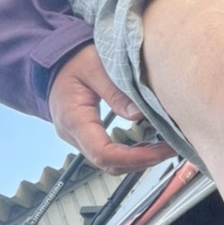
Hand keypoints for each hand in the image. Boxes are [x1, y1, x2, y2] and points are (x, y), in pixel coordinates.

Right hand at [48, 43, 174, 172]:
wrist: (54, 63)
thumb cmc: (72, 61)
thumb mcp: (96, 67)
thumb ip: (115, 91)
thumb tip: (138, 114)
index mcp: (74, 119)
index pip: (102, 153)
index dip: (133, 158)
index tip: (158, 152)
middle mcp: (73, 134)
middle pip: (108, 164)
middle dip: (141, 161)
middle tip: (169, 149)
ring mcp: (78, 138)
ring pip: (109, 163)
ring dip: (137, 160)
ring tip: (163, 148)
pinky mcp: (86, 136)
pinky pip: (108, 153)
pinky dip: (130, 153)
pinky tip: (147, 145)